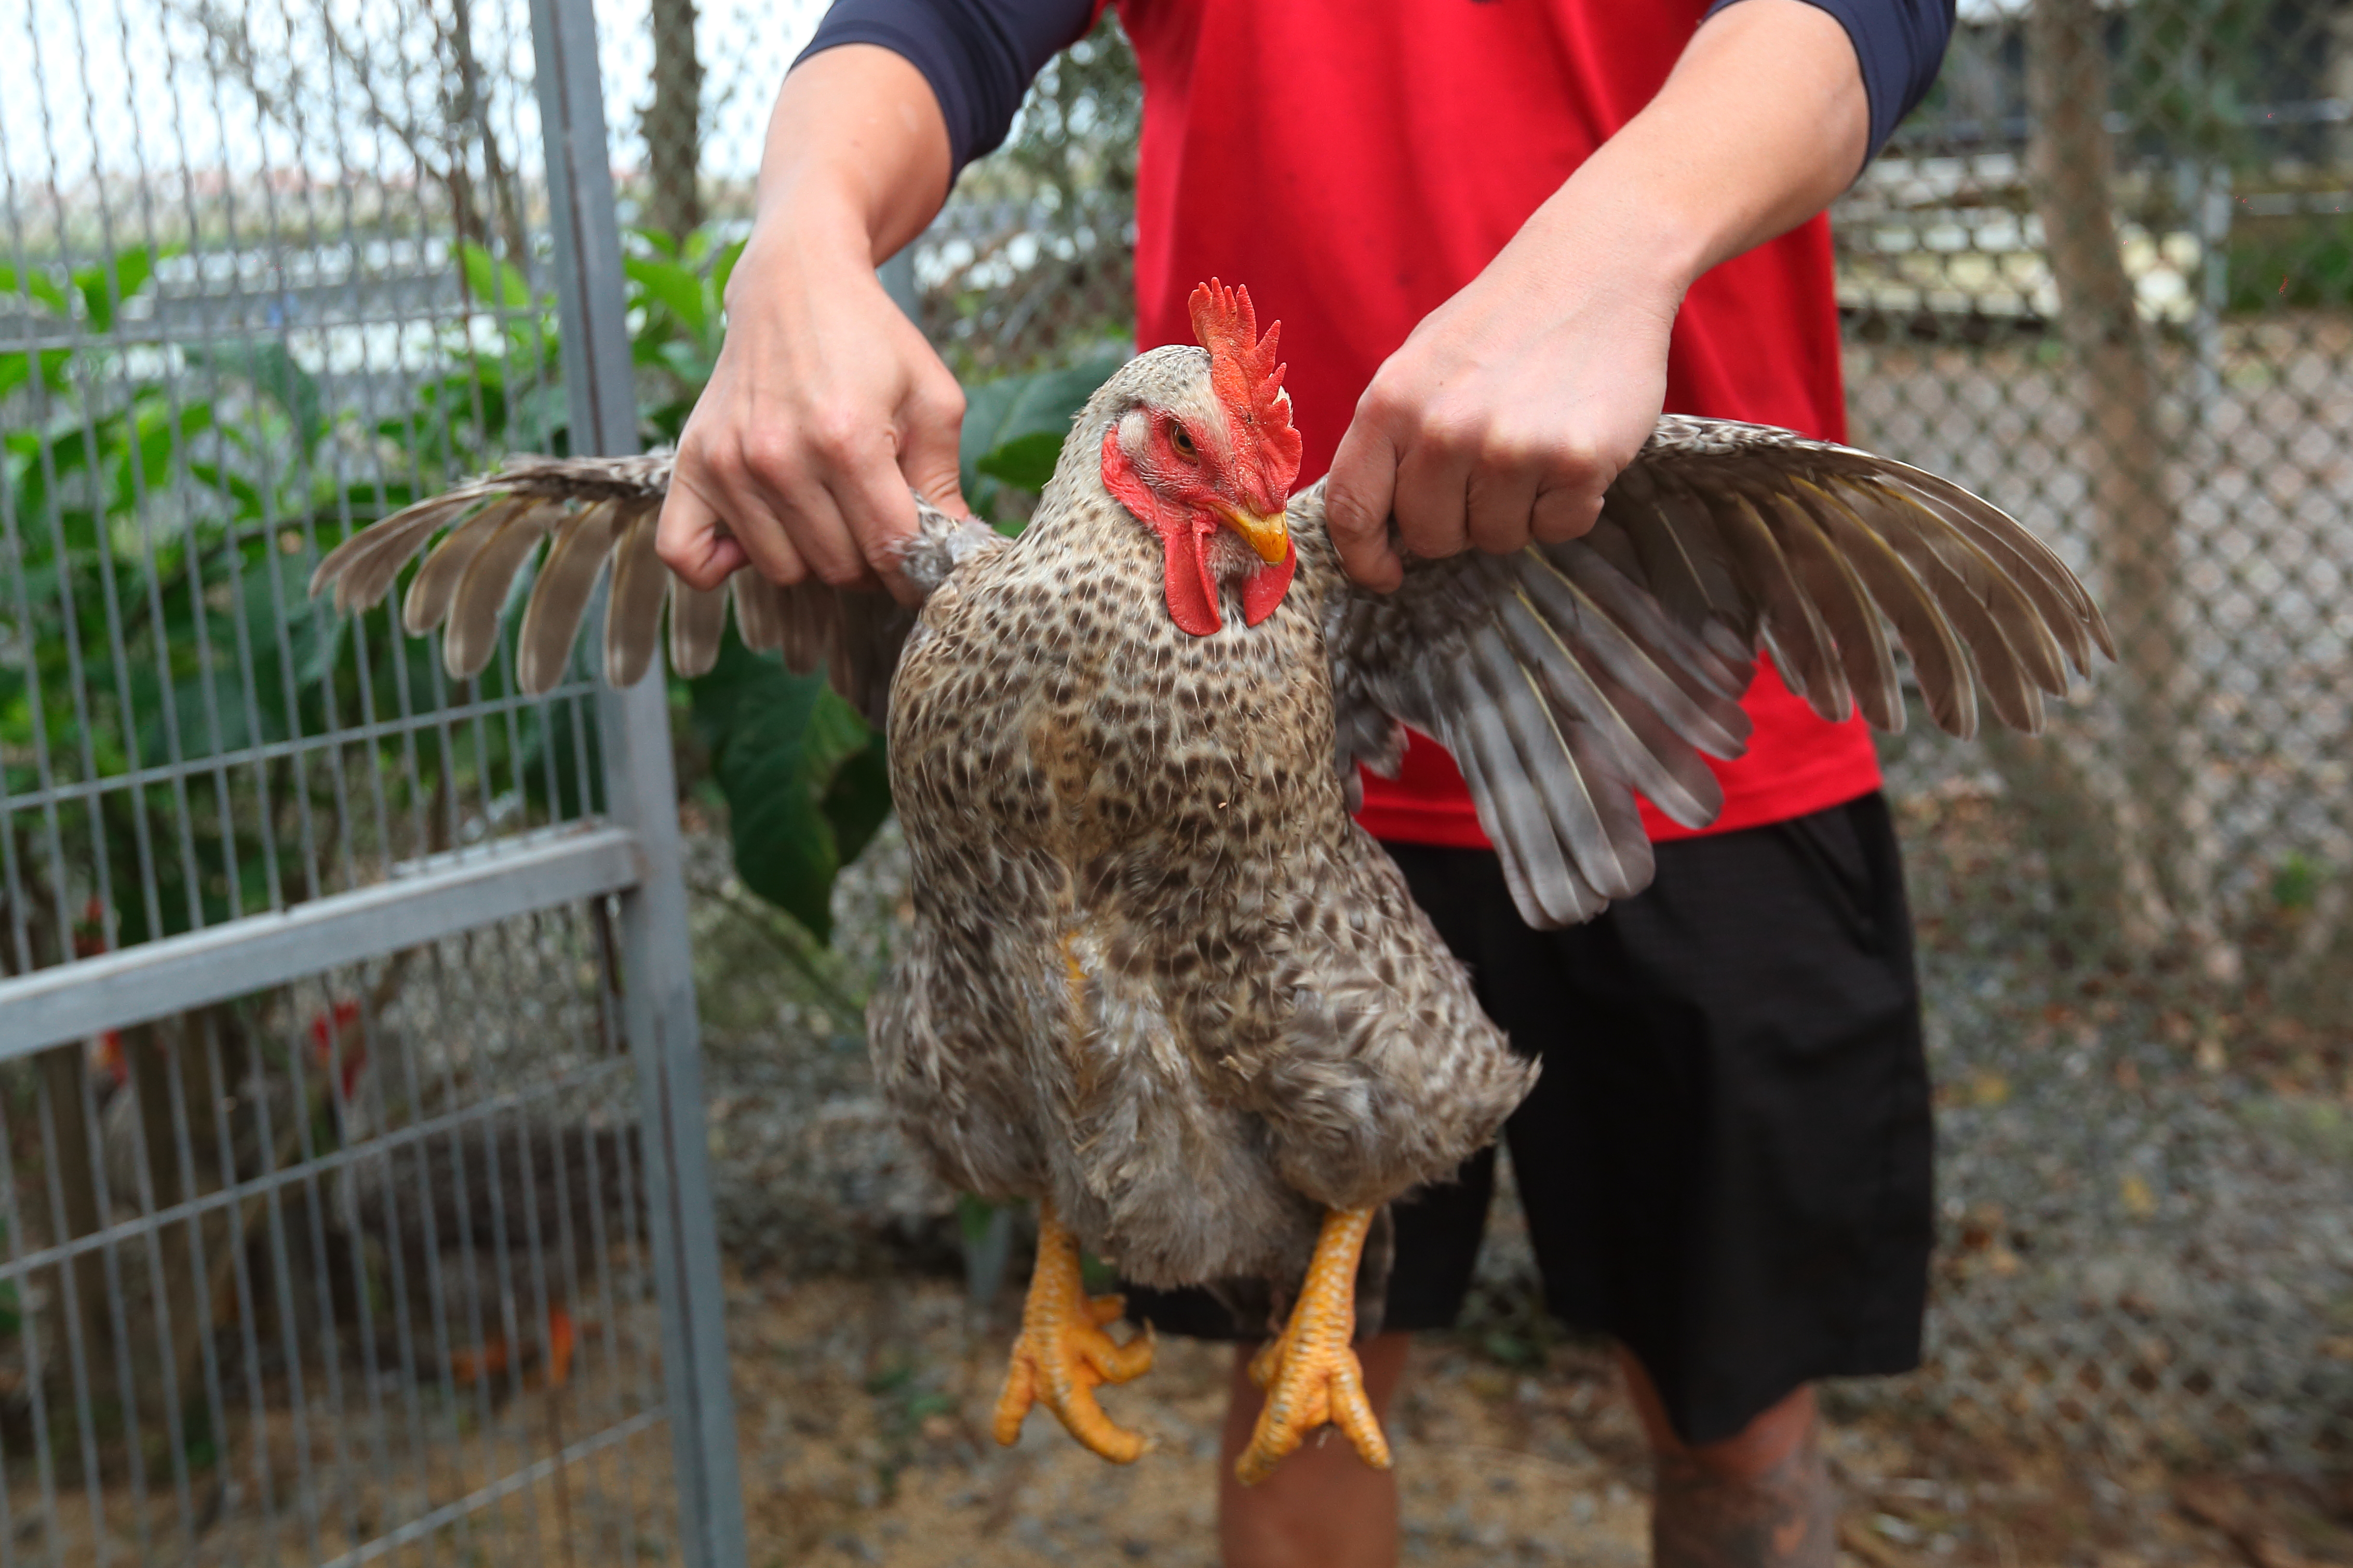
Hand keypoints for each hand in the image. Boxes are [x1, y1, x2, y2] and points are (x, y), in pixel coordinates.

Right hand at [656, 221, 967, 603]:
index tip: (920, 558)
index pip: (888, 548)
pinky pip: (688, 557)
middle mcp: (780, 455)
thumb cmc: (871, 341)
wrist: (795, 284)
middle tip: (872, 517)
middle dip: (867, 558)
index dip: (914, 566)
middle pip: (837, 567)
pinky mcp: (691, 463)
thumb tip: (955, 554)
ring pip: (782, 570)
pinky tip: (758, 532)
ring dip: (810, 554)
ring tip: (824, 505)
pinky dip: (722, 564)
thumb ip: (945, 481)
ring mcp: (729, 462)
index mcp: (848, 438)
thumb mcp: (932, 398)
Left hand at [1322, 0, 1865, 591]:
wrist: (1596, 265)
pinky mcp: (1576, 461)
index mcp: (1390, 403)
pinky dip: (1569, 505)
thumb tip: (1372, 526)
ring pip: (1497, 538)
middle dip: (1458, 522)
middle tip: (1488, 473)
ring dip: (1517, 511)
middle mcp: (1443, 430)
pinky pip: (1560, 527)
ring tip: (1534, 448)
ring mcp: (1511, 447)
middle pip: (1431, 537)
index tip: (1385, 574)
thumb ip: (1389, 440)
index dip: (1365, 558)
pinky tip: (1572, 451)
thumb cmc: (1500, 323)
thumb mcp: (1417, 365)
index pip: (1353, 511)